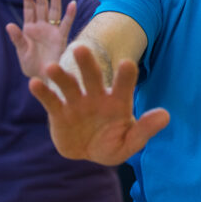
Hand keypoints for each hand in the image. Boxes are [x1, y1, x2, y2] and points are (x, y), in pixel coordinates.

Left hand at [5, 0, 77, 78]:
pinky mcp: (61, 38)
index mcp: (29, 29)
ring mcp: (52, 31)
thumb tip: (10, 25)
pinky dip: (69, 14)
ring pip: (54, 11)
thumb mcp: (21, 52)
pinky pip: (66, 24)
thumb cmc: (31, 66)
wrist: (44, 78)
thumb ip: (17, 38)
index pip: (29, 10)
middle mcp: (42, 27)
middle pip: (42, 6)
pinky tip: (72, 3)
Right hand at [29, 45, 169, 164]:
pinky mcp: (59, 112)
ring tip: (51, 67)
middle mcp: (96, 96)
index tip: (128, 63)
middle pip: (92, 77)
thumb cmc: (113, 143)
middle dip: (87, 64)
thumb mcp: (130, 142)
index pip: (123, 85)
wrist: (89, 152)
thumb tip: (165, 115)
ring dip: (60, 76)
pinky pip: (51, 100)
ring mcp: (77, 103)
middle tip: (82, 48)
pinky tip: (34, 83)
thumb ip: (145, 129)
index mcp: (117, 101)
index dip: (125, 76)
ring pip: (68, 85)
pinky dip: (43, 92)